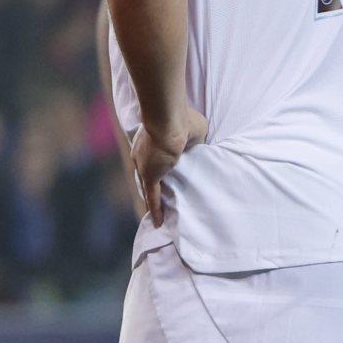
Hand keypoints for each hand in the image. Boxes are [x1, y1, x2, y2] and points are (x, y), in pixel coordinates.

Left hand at [126, 109, 209, 225]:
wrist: (168, 120)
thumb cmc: (182, 120)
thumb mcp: (194, 131)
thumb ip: (194, 142)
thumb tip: (199, 150)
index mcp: (152, 142)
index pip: (155, 158)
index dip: (160, 167)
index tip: (167, 174)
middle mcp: (143, 155)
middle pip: (148, 174)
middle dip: (153, 185)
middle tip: (160, 198)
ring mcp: (144, 166)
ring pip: (148, 187)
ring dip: (154, 200)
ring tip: (160, 214)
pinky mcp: (149, 176)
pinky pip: (152, 196)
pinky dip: (155, 209)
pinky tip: (159, 222)